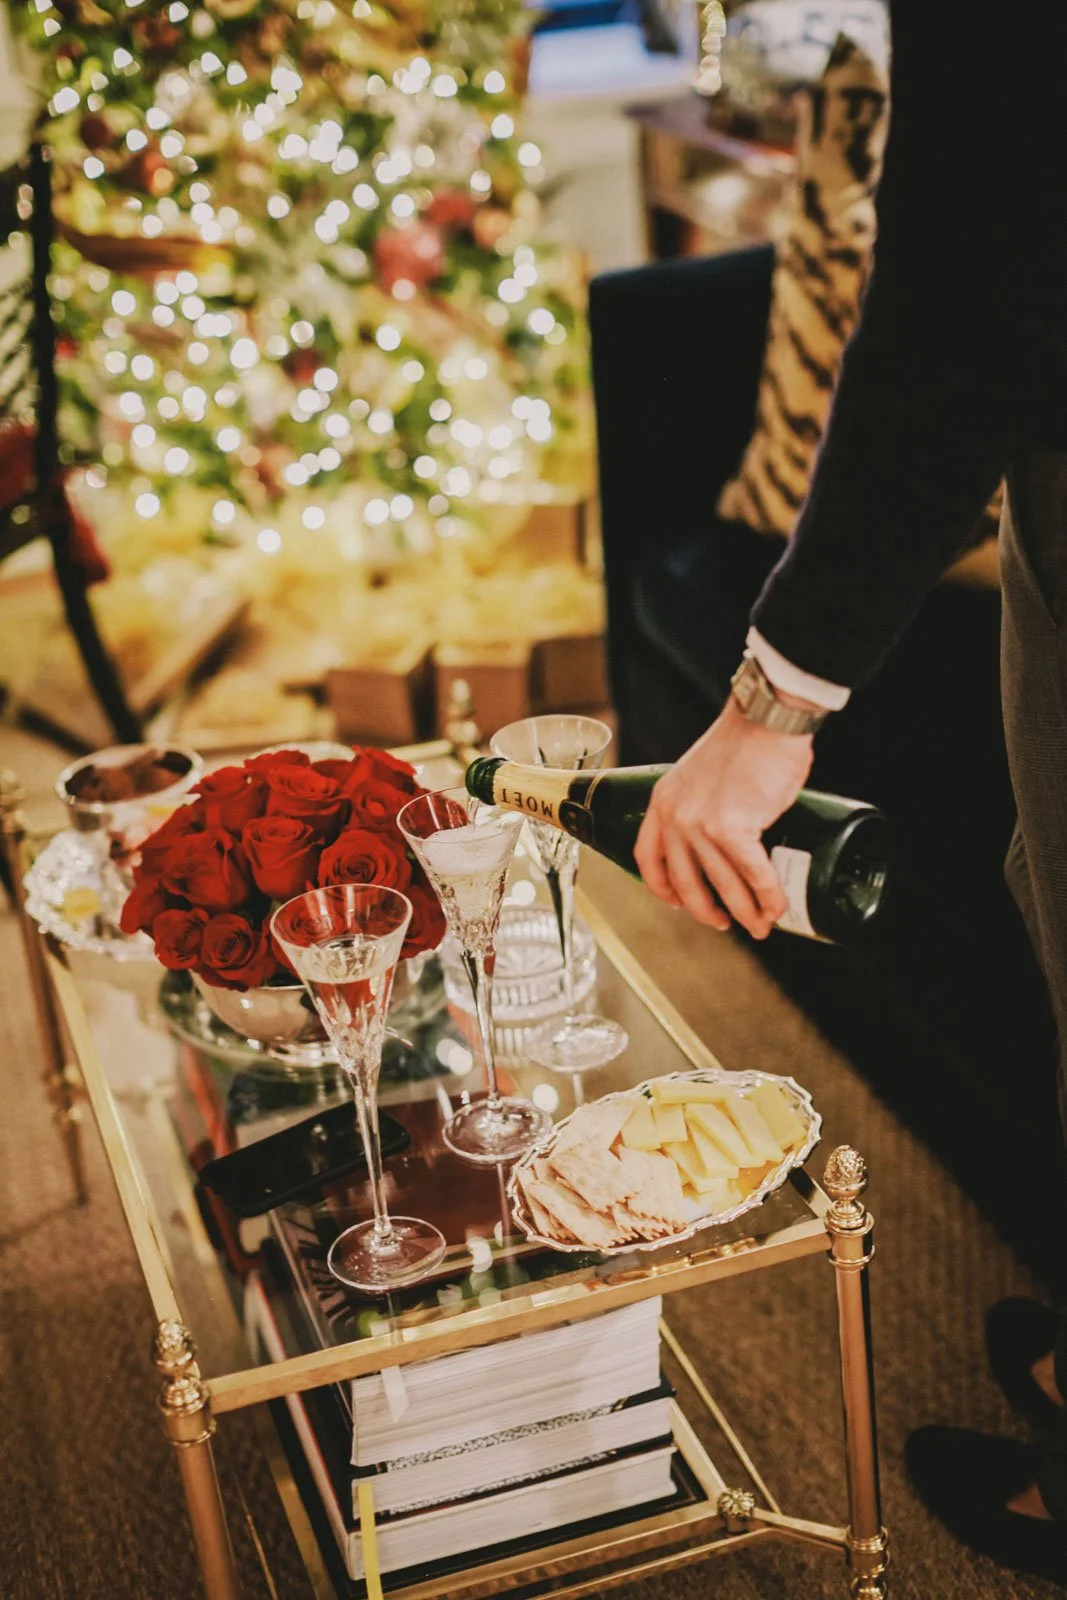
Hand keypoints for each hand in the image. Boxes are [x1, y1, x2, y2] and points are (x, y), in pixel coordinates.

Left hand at [634, 696, 813, 937]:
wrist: (764, 721)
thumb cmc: (743, 741)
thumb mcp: (698, 774)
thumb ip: (700, 805)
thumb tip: (725, 840)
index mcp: (663, 802)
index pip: (648, 857)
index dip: (662, 887)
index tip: (677, 902)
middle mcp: (675, 817)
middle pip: (685, 882)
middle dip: (706, 910)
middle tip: (723, 922)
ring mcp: (702, 825)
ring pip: (723, 885)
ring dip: (744, 912)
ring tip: (759, 925)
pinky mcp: (734, 828)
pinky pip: (752, 875)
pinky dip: (767, 896)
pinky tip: (775, 907)